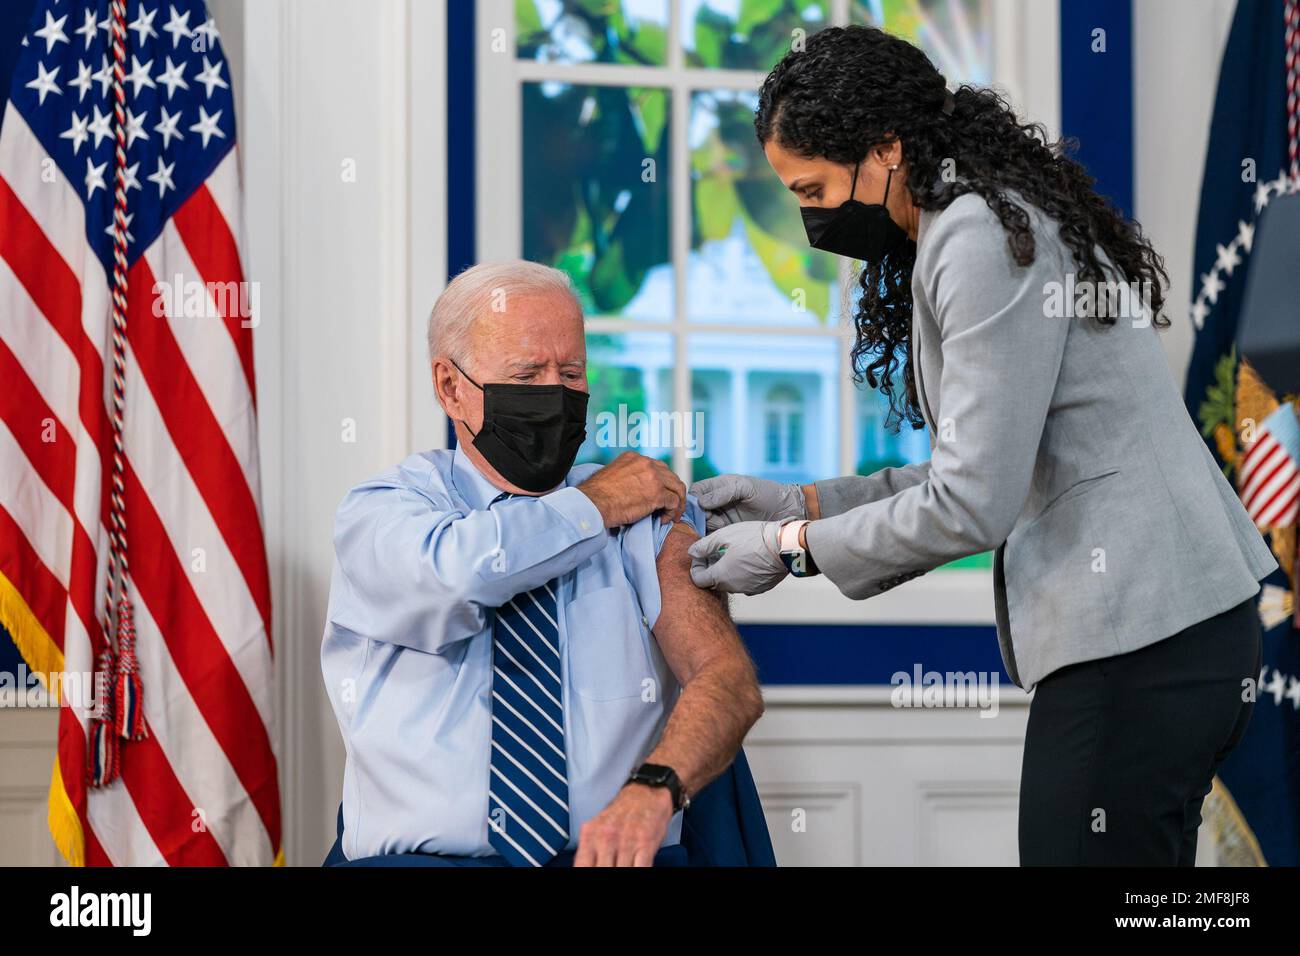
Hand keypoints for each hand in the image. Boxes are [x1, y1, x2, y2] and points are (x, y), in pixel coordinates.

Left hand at [574, 783, 673, 866]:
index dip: (588, 874)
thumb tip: (583, 867)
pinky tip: (636, 866)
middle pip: (602, 870)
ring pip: (622, 871)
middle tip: (612, 866)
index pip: (582, 867)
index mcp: (590, 834)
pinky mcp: (646, 843)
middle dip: (608, 872)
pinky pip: (640, 868)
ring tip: (625, 866)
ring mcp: (626, 841)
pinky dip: (638, 870)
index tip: (596, 870)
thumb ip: (589, 850)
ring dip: (624, 871)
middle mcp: (606, 837)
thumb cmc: (622, 813)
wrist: (646, 792)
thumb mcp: (597, 828)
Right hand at [578, 451, 685, 528]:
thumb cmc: (597, 495)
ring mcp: (653, 478)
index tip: (661, 493)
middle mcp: (646, 464)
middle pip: (670, 476)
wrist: (594, 503)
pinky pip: (673, 502)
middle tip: (672, 505)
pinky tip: (664, 519)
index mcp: (634, 458)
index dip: (662, 482)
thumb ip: (627, 476)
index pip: (657, 467)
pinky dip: (672, 512)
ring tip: (673, 514)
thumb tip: (635, 488)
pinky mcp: (657, 494)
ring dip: (677, 502)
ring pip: (677, 487)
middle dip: (673, 491)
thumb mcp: (612, 475)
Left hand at [688, 520, 788, 594]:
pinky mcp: (760, 588)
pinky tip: (747, 560)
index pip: (698, 580)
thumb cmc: (754, 538)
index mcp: (720, 576)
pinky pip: (745, 584)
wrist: (783, 545)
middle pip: (713, 582)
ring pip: (730, 583)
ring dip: (726, 572)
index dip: (696, 567)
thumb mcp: (723, 536)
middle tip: (716, 552)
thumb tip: (691, 552)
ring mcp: (748, 589)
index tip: (701, 556)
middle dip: (710, 569)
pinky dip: (742, 575)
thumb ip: (703, 546)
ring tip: (733, 554)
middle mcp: (732, 587)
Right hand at [690, 474, 805, 532]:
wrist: (787, 511)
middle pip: (696, 510)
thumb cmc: (768, 494)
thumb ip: (724, 492)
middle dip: (694, 517)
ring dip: (700, 529)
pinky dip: (708, 539)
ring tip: (703, 535)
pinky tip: (709, 543)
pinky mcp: (729, 532)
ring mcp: (722, 517)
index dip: (690, 500)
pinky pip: (713, 535)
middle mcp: (717, 502)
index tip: (693, 510)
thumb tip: (701, 502)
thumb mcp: (747, 488)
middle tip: (699, 525)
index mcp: (719, 487)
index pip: (696, 491)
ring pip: (702, 524)